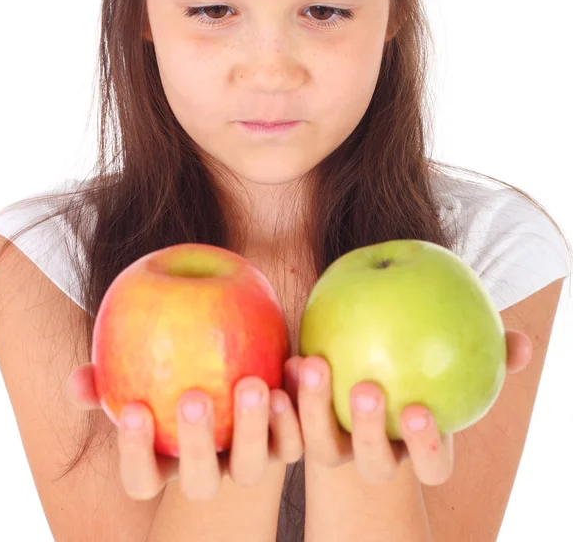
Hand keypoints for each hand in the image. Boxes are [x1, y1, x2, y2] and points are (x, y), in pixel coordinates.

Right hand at [66, 364, 303, 500]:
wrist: (237, 374)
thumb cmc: (176, 372)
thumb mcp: (142, 372)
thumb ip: (108, 379)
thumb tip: (78, 380)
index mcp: (169, 464)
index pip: (142, 480)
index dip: (134, 454)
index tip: (132, 410)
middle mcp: (211, 471)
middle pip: (201, 483)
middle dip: (196, 445)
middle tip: (195, 397)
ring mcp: (250, 461)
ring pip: (254, 466)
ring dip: (254, 428)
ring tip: (253, 384)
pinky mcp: (287, 442)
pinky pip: (297, 437)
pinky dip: (298, 406)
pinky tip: (296, 364)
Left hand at [284, 329, 531, 486]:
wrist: (363, 375)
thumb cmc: (418, 364)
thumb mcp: (451, 356)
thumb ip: (487, 354)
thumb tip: (522, 343)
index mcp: (414, 447)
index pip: (431, 464)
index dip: (427, 445)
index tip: (419, 410)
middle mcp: (374, 454)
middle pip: (372, 462)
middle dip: (369, 432)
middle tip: (366, 388)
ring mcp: (334, 444)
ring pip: (322, 446)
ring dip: (314, 411)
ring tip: (312, 364)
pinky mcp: (299, 428)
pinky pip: (287, 421)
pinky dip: (285, 396)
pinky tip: (284, 359)